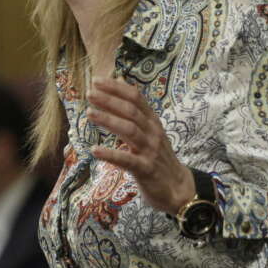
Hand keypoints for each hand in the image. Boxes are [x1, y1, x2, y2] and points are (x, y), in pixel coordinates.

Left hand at [87, 77, 194, 213]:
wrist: (177, 187)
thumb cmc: (157, 156)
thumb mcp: (149, 129)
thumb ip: (134, 108)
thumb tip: (120, 80)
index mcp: (152, 121)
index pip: (136, 98)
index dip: (116, 88)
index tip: (96, 81)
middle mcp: (153, 132)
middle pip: (131, 111)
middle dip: (110, 101)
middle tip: (89, 93)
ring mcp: (150, 150)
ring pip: (130, 130)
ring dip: (109, 120)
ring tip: (89, 113)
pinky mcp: (146, 169)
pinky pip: (128, 160)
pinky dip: (111, 154)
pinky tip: (94, 150)